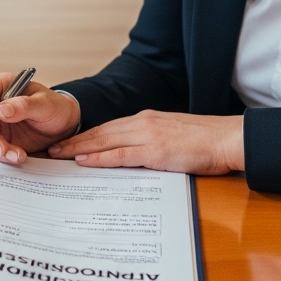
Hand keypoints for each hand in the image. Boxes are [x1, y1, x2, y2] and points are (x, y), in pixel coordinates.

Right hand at [0, 73, 79, 164]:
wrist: (64, 126)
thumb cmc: (56, 107)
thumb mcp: (45, 104)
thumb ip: (24, 105)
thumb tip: (0, 110)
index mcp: (3, 86)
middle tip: (1, 148)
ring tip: (17, 155)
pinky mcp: (2, 140)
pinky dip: (4, 156)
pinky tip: (19, 157)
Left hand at [47, 111, 243, 175]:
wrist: (228, 138)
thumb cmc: (206, 141)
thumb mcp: (173, 136)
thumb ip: (152, 142)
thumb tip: (135, 155)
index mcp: (146, 119)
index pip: (108, 127)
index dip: (85, 135)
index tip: (68, 142)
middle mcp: (142, 123)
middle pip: (100, 132)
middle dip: (74, 141)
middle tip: (52, 148)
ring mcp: (147, 136)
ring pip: (103, 141)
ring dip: (78, 149)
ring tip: (59, 155)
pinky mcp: (154, 151)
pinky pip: (119, 155)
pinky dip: (98, 158)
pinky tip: (83, 161)